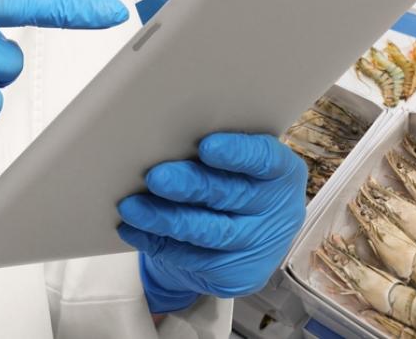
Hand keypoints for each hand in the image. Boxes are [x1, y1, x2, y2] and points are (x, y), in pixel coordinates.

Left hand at [117, 133, 306, 312]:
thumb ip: (216, 152)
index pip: (265, 160)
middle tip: (157, 177)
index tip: (207, 146)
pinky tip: (134, 229)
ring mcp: (256, 245)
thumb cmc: (235, 184)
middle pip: (232, 195)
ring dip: (166, 219)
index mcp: (282, 173)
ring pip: (209, 231)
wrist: (247, 240)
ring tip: (133, 207)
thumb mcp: (239, 164)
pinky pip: (191, 258)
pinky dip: (157, 242)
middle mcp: (276, 211)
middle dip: (191, 186)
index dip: (237, 154)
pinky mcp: (235, 275)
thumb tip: (166, 139)